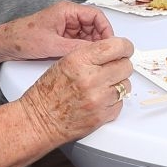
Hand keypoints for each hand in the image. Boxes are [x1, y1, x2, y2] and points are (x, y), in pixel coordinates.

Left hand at [0, 2, 114, 63]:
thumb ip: (76, 48)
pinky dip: (82, 52)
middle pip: (94, 27)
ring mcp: (64, 29)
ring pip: (87, 37)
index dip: (106, 30)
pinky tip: (82, 62)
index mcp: (67, 11)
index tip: (110, 44)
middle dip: (99, 41)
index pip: (96, 16)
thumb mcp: (51, 44)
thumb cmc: (21, 38)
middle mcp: (67, 18)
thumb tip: (95, 53)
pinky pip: (77, 44)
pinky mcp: (60, 39)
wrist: (3, 45)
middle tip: (104, 56)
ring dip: (90, 48)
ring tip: (94, 61)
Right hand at [18, 37, 134, 144]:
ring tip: (102, 86)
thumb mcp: (65, 62)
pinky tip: (100, 100)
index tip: (125, 49)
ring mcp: (99, 99)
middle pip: (126, 66)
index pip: (117, 46)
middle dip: (121, 66)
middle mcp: (91, 78)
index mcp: (80, 61)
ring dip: (118, 84)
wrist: (40, 120)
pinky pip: (121, 103)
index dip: (125, 47)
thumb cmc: (47, 93)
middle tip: (111, 69)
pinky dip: (114, 101)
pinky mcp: (103, 116)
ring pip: (126, 85)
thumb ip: (91, 54)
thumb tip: (114, 50)